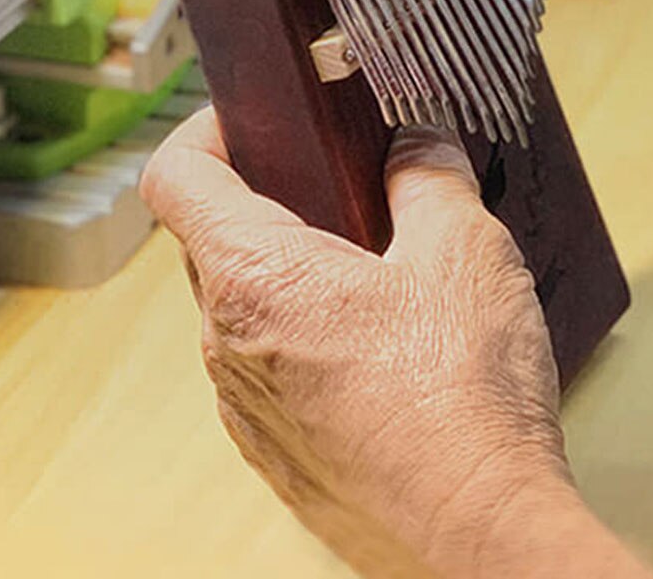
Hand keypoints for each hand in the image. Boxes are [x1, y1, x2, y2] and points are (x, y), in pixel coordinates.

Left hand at [140, 109, 651, 577]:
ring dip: (293, 272)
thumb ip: (430, 176)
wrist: (478, 533)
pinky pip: (271, 366)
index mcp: (255, 280)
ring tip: (373, 268)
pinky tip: (382, 343)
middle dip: (269, 199)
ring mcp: (250, 407)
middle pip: (212, 240)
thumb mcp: (463, 249)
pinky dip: (307, 333)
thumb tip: (418, 144)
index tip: (248, 119)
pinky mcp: (281, 450)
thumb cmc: (462, 400)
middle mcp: (230, 347)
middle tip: (339, 188)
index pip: (175, 178)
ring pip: (245, 307)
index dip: (204, 130)